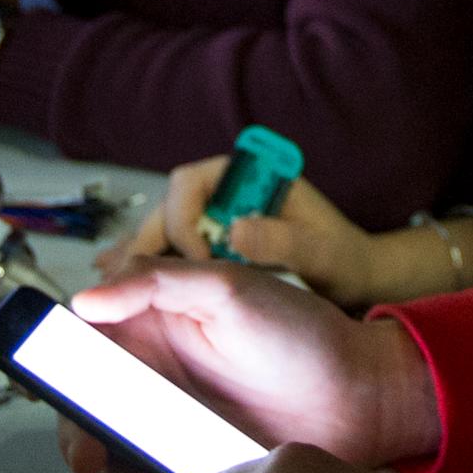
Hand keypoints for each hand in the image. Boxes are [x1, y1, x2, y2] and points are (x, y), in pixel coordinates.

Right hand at [61, 260, 439, 472]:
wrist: (363, 398)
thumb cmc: (305, 333)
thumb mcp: (232, 290)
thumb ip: (160, 282)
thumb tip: (87, 295)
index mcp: (158, 323)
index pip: (86, 343)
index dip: (59, 368)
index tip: (56, 395)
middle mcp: (158, 372)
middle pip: (89, 406)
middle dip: (77, 436)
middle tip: (89, 460)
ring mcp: (175, 420)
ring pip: (114, 449)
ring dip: (111, 471)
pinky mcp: (193, 460)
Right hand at [99, 158, 390, 309]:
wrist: (351, 280)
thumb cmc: (341, 258)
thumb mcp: (318, 251)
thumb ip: (281, 239)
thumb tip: (236, 229)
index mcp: (247, 175)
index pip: (190, 183)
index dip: (182, 219)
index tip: (197, 260)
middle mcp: (223, 194)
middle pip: (165, 210)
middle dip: (148, 246)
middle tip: (138, 288)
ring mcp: (213, 222)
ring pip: (160, 235)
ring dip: (141, 264)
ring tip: (121, 297)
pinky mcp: (208, 249)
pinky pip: (168, 257)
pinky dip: (150, 276)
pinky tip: (131, 297)